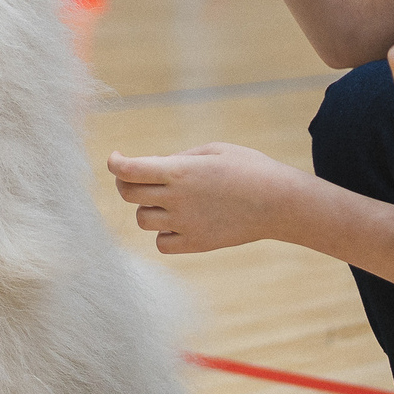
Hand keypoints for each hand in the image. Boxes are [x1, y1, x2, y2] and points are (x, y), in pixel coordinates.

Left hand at [108, 143, 303, 253]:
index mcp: (179, 171)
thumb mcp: (214, 150)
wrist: (279, 202)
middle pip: (129, 194)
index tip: (116, 158)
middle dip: (126, 182)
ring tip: (167, 200)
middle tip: (138, 177)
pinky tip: (177, 223)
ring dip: (148, 208)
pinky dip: (163, 234)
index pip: (129, 170)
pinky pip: (162, 244)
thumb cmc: (249, 169)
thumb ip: (180, 158)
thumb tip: (154, 167)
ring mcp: (185, 224)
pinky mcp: (196, 244)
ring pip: (143, 220)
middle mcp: (176, 198)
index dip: (115, 162)